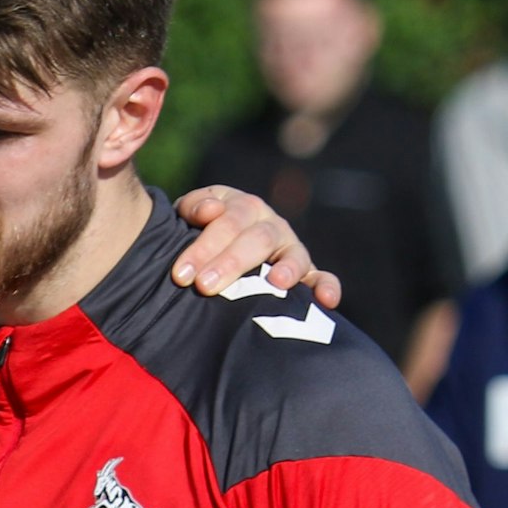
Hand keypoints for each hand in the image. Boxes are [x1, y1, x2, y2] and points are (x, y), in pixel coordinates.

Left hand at [172, 186, 343, 309]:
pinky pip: (321, 278)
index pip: (227, 221)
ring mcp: (290, 249)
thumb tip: (210, 210)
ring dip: (287, 268)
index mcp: (241, 206)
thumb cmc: (195, 236)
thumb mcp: (187, 217)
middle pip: (257, 239)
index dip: (204, 247)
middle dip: (230, 263)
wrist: (213, 252)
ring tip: (276, 282)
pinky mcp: (306, 273)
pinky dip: (327, 287)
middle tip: (204, 286)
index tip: (181, 275)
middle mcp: (270, 224)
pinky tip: (327, 301)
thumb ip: (192, 209)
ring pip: (293, 255)